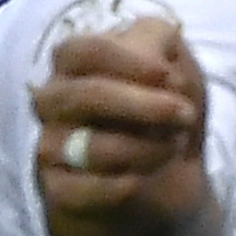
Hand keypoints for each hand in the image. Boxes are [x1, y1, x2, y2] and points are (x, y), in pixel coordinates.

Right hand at [35, 15, 211, 235]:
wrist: (165, 175)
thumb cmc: (164, 106)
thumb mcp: (176, 64)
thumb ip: (163, 44)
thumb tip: (152, 54)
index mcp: (76, 63)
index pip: (81, 51)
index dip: (125, 60)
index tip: (165, 74)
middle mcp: (54, 101)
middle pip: (84, 95)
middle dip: (143, 106)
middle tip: (184, 114)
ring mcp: (51, 146)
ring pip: (89, 147)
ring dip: (144, 149)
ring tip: (172, 146)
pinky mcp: (58, 190)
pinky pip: (78, 191)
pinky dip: (118, 186)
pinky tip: (139, 179)